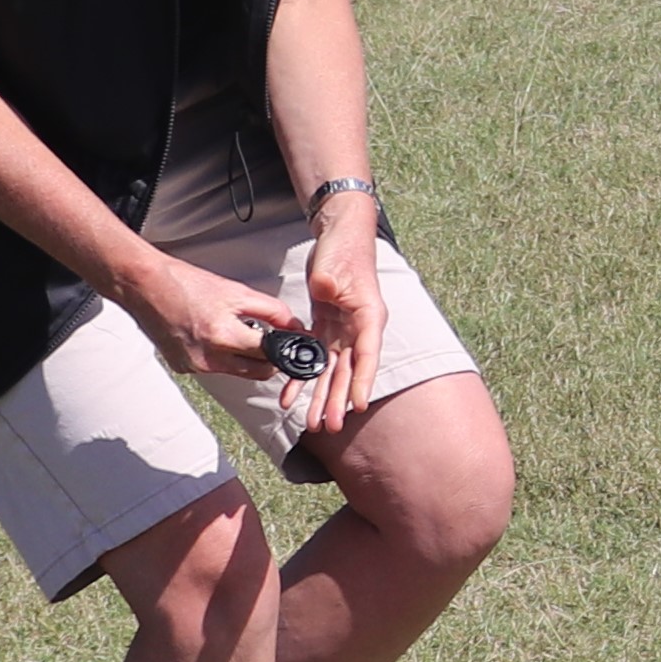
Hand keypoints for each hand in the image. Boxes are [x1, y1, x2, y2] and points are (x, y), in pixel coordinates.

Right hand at [116, 250, 305, 380]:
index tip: (292, 346)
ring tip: (235, 331)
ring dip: (244, 358)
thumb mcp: (236, 292)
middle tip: (268, 340)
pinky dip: (221, 357)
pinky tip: (212, 336)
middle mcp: (207, 357)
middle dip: (269, 359)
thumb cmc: (185, 283)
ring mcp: (194, 366)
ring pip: (237, 372)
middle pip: (257, 372)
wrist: (143, 285)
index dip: (285, 351)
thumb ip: (272, 312)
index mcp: (222, 336)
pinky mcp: (183, 368)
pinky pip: (215, 369)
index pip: (270, 358)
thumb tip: (295, 327)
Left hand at [300, 196, 389, 438]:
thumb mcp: (335, 265)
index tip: (358, 405)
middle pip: (349, 372)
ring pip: (333, 372)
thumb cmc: (343, 249)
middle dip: (338, 400)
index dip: (362, 381)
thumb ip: (329, 283)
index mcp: (368, 316)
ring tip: (314, 423)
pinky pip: (316, 359)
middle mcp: (359, 329)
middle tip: (330, 425)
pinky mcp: (328, 328)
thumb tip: (324, 293)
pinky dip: (304, 377)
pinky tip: (292, 396)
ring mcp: (344, 331)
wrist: (340, 236)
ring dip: (322, 397)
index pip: (368, 355)